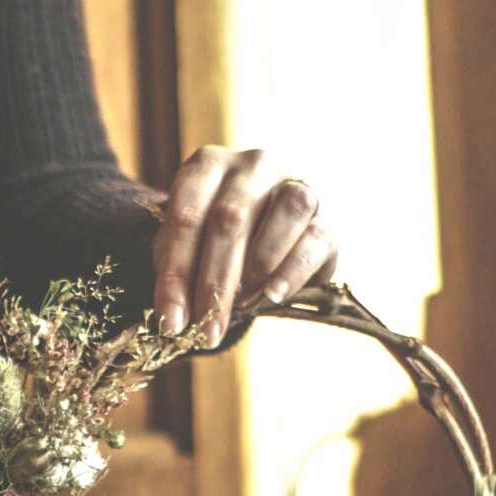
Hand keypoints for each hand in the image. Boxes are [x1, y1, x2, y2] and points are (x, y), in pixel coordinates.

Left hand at [152, 146, 338, 346]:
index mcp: (207, 166)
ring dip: (260, 264)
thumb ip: (178, 274)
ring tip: (243, 303)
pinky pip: (316, 236)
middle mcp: (253, 165)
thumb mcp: (186, 249)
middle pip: (231, 219)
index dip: (175, 273)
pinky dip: (294, 269)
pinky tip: (274, 295)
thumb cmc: (212, 241)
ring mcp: (294, 183)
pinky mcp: (326, 216)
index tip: (170, 320)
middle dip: (214, 283)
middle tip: (205, 329)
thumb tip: (173, 318)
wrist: (261, 233)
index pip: (186, 216)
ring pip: (286, 210)